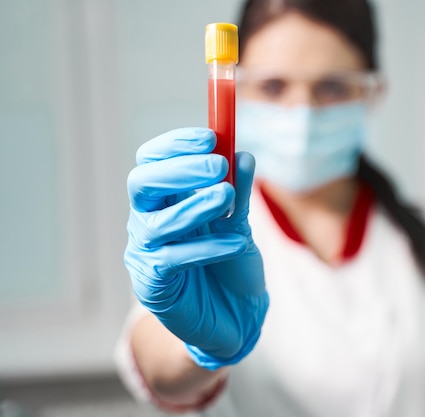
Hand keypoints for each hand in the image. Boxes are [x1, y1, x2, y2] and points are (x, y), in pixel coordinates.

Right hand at [124, 127, 268, 369]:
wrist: (236, 315)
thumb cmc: (232, 265)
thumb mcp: (238, 224)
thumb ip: (237, 193)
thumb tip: (243, 155)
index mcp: (165, 200)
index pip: (154, 161)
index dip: (176, 146)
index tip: (210, 138)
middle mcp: (149, 221)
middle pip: (143, 184)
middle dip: (180, 170)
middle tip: (217, 166)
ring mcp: (147, 253)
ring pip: (156, 222)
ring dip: (194, 205)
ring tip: (226, 198)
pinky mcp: (154, 285)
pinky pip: (174, 260)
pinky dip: (207, 247)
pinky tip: (235, 244)